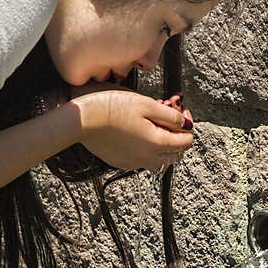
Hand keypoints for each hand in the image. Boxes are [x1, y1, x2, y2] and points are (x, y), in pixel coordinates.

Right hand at [71, 85, 193, 170]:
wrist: (81, 120)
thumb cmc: (110, 108)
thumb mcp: (146, 104)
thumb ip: (170, 116)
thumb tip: (186, 124)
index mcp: (157, 144)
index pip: (187, 141)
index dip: (187, 123)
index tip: (180, 111)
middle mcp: (148, 158)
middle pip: (176, 153)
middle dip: (178, 136)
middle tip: (170, 118)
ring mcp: (134, 163)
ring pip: (161, 159)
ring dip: (164, 145)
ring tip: (155, 126)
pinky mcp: (122, 162)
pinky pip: (143, 160)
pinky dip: (149, 150)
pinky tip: (139, 134)